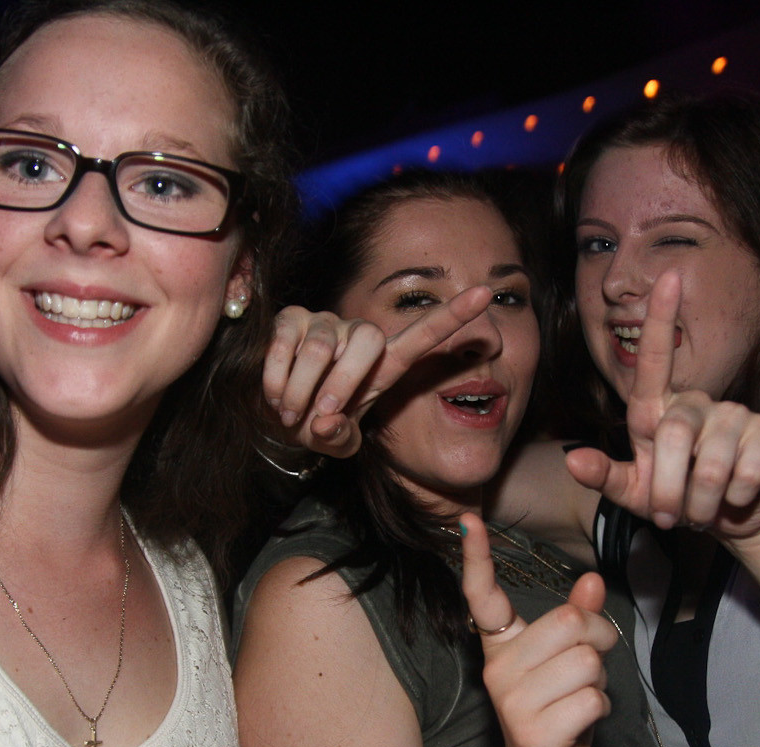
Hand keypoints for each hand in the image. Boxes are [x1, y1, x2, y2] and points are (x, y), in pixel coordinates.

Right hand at [263, 286, 493, 456]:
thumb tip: (326, 422)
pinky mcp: (292, 318)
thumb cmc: (314, 424)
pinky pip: (286, 344)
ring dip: (301, 391)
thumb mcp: (334, 440)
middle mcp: (359, 335)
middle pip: (367, 339)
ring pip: (322, 347)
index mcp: (384, 363)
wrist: (273, 414)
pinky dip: (277, 379)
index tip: (486, 294)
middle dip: (341, 384)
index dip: (454, 317)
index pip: (424, 334)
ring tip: (291, 414)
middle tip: (319, 418)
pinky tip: (274, 397)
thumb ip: (338, 438)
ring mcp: (327, 322)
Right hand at [459, 512, 614, 746]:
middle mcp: (498, 670)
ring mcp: (512, 704)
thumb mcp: (567, 660)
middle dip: (600, 640)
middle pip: (570, 624)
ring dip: (601, 683)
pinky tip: (582, 724)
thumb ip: (578, 618)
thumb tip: (591, 580)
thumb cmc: (559, 713)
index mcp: (501, 646)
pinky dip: (601, 710)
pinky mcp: (534, 735)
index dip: (477, 558)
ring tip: (581, 701)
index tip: (467, 521)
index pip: (483, 597)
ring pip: (587, 663)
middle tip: (592, 665)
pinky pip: (592, 700)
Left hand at [565, 271, 759, 541]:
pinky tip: (734, 498)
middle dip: (668, 488)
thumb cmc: (676, 499)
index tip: (668, 277)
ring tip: (699, 512)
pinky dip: (735, 497)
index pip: (657, 359)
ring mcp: (734, 414)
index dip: (662, 319)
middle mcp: (696, 402)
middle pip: (674, 434)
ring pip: (711, 461)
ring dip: (701, 501)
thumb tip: (574, 461)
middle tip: (671, 516)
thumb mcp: (633, 493)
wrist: (730, 519)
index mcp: (658, 409)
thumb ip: (604, 477)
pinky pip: (747, 468)